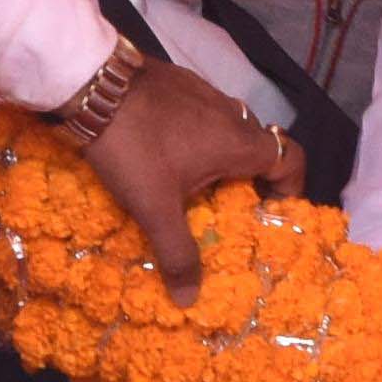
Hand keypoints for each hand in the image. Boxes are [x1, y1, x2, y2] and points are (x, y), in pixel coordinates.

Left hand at [67, 59, 298, 301]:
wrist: (89, 82)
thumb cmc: (134, 147)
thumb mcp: (154, 208)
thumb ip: (177, 253)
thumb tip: (190, 300)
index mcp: (238, 141)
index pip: (290, 158)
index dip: (291, 187)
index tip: (271, 211)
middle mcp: (230, 112)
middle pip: (258, 147)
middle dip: (250, 178)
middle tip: (226, 207)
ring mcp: (202, 90)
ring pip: (228, 127)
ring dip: (221, 155)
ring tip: (193, 183)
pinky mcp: (177, 80)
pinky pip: (201, 112)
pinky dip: (196, 134)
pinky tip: (164, 150)